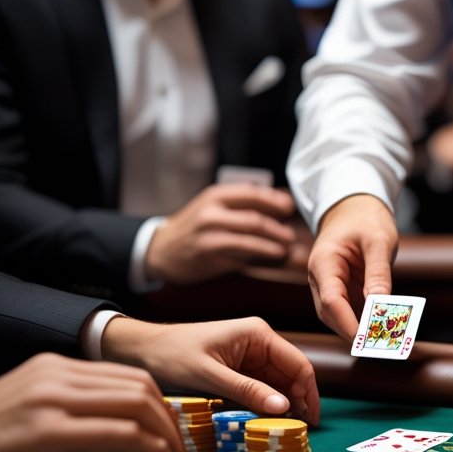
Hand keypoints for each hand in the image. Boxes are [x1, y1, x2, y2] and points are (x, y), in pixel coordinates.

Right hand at [0, 354, 183, 451]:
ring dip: (164, 436)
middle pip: (139, 386)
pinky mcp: (46, 431)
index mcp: (52, 367)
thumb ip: (72, 409)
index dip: (159, 404)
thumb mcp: (31, 413)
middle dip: (168, 419)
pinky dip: (149, 448)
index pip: (127, 375)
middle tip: (178, 450)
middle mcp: (54, 375)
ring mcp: (50, 400)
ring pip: (136, 405)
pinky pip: (118, 433)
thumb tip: (121, 428)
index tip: (169, 431)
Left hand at [101, 317, 320, 424]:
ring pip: (277, 385)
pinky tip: (265, 421)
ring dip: (282, 406)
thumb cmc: (172, 354)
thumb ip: (247, 390)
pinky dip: (264, 405)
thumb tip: (285, 407)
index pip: (298, 364)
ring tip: (285, 430)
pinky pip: (260, 389)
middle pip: (291, 376)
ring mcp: (250, 356)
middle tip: (300, 432)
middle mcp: (259, 343)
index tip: (311, 421)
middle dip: (298, 402)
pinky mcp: (239, 369)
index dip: (309, 393)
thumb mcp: (209, 375)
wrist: (140, 349)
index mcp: (258, 334)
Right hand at [146, 184, 297, 284]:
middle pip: (256, 219)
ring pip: (251, 239)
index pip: (253, 194)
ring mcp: (209, 235)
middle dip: (279, 229)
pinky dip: (261, 256)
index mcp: (215, 196)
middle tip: (291, 235)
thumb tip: (282, 202)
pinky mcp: (210, 256)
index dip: (277, 201)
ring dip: (274, 245)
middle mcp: (211, 213)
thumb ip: (241, 203)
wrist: (161, 250)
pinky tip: (272, 257)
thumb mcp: (212, 206)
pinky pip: (242, 256)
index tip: (290, 208)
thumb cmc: (194, 227)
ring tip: (286, 248)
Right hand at [306, 195, 397, 339]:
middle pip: (331, 314)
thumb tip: (380, 306)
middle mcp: (320, 277)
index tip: (367, 340)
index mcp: (324, 262)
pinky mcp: (342, 288)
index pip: (330, 301)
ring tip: (389, 341)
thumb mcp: (378, 241)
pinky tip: (386, 328)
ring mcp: (329, 284)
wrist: (356, 207)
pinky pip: (351, 309)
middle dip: (355, 332)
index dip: (348, 324)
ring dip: (361, 329)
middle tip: (383, 347)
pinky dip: (366, 320)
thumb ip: (378, 274)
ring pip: (340, 315)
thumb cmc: (366, 218)